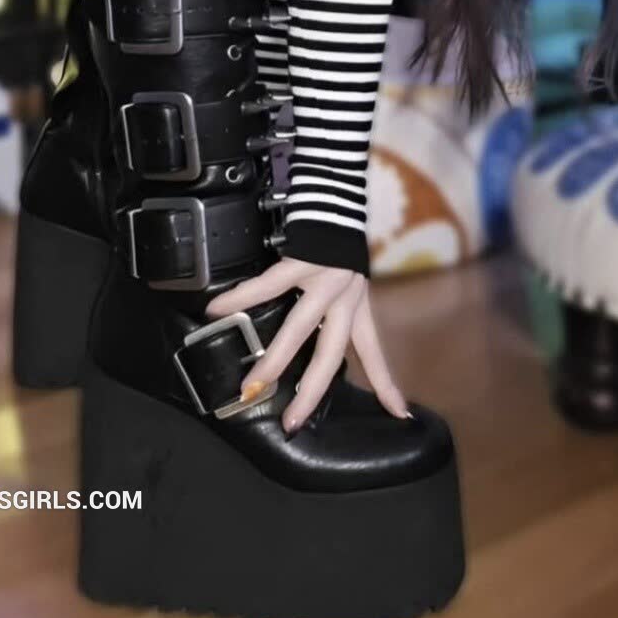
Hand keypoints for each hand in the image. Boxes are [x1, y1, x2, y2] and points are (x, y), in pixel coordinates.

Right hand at [205, 255, 410, 431]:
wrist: (335, 195)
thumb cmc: (336, 242)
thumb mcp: (351, 280)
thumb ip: (340, 309)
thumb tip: (322, 337)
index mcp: (358, 306)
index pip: (374, 352)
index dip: (386, 383)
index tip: (400, 414)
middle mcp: (346, 297)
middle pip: (330, 352)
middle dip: (311, 390)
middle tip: (291, 422)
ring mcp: (324, 279)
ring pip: (298, 327)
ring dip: (275, 358)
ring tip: (252, 384)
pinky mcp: (301, 259)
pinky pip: (267, 284)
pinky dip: (241, 298)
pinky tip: (216, 310)